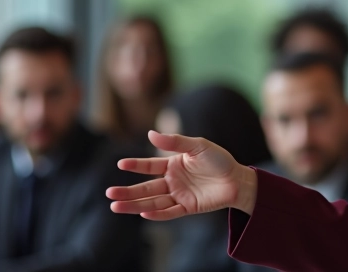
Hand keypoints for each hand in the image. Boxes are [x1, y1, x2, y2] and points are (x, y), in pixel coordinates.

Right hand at [106, 130, 257, 219]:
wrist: (238, 178)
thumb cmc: (219, 159)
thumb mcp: (197, 146)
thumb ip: (175, 142)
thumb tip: (150, 134)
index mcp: (172, 164)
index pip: (149, 166)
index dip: (135, 165)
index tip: (120, 164)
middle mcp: (172, 181)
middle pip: (146, 187)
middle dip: (127, 191)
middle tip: (109, 193)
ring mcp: (179, 195)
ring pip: (152, 201)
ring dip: (135, 204)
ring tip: (116, 206)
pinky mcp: (188, 207)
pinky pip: (169, 211)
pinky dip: (157, 213)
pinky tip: (143, 213)